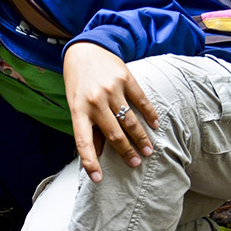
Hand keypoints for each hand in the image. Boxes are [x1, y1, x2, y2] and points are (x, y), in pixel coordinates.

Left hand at [63, 42, 158, 181]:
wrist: (84, 50)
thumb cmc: (78, 83)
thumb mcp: (75, 105)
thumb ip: (88, 127)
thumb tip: (98, 153)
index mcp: (78, 111)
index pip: (83, 142)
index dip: (90, 162)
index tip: (98, 179)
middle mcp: (94, 101)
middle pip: (114, 134)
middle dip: (126, 152)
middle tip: (136, 163)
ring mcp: (111, 90)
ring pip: (129, 120)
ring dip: (141, 138)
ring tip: (148, 151)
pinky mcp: (126, 78)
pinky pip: (141, 101)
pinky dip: (149, 115)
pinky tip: (155, 125)